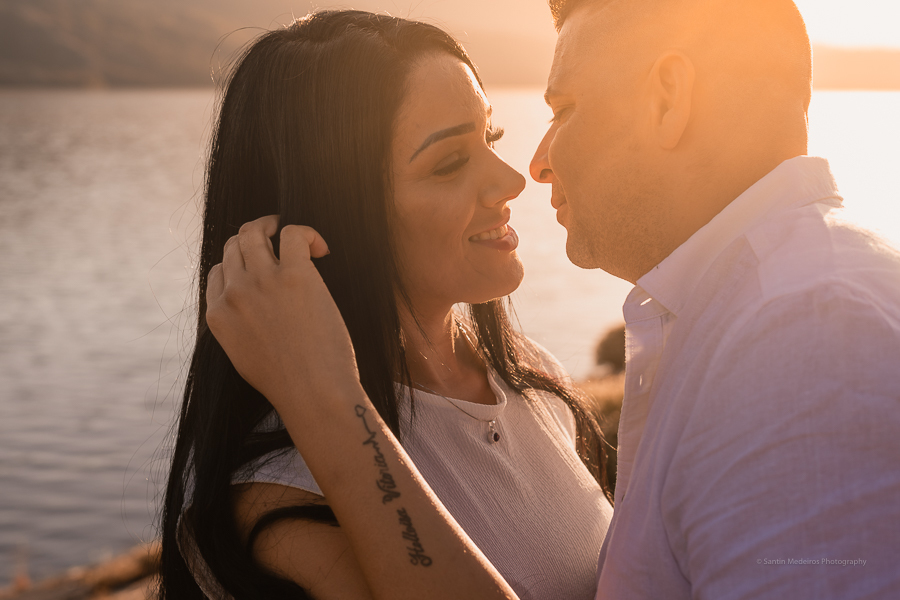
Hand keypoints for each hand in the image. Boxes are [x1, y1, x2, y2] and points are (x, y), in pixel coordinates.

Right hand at [205, 215, 361, 410]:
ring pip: (254, 232)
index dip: (239, 264)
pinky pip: (293, 234)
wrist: (313, 394)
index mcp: (218, 315)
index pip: (218, 271)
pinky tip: (321, 250)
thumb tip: (253, 312)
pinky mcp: (295, 275)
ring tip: (296, 236)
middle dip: (253, 238)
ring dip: (272, 225)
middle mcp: (234, 293)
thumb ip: (239, 329)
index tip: (261, 269)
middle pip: (233, 246)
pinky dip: (306, 233)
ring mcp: (263, 281)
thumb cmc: (289, 383)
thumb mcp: (245, 357)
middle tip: (276, 239)